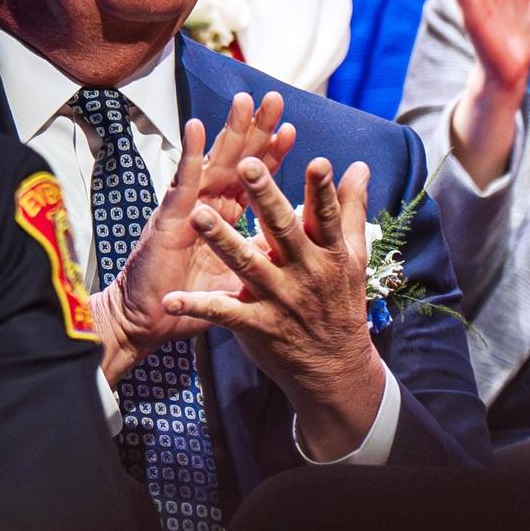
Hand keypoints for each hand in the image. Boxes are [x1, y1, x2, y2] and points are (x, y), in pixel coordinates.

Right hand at [92, 93, 295, 382]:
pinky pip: (181, 182)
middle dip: (254, 129)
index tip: (291, 129)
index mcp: (221, 219)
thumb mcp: (237, 280)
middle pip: (235, 160)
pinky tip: (197, 127)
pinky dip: (190, 154)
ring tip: (245, 101)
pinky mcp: (167, 218)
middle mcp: (204, 206)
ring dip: (229, 130)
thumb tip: (293, 251)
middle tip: (273, 98)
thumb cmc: (188, 304)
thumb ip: (258, 259)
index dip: (270, 154)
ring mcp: (185, 209)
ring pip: (212, 162)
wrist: (147, 323)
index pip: (251, 180)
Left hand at [162, 156, 388, 461]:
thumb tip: (358, 166)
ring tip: (197, 215)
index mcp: (328, 253)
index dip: (321, 190)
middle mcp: (305, 273)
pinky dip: (196, 306)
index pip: (325, 216)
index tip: (317, 162)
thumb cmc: (340, 302)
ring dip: (222, 240)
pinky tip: (170, 299)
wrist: (334, 368)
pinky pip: (222, 313)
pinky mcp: (257, 325)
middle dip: (264, 197)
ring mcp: (280, 299)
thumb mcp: (353, 257)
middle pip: (282, 230)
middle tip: (245, 164)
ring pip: (247, 265)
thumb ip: (350, 209)